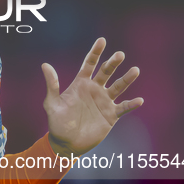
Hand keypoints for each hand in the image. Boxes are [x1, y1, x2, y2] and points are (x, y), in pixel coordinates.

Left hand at [42, 37, 143, 156]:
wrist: (66, 143)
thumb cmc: (57, 122)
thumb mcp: (52, 103)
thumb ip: (52, 85)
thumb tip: (44, 65)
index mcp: (80, 84)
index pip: (89, 64)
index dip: (95, 52)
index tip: (102, 40)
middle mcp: (94, 89)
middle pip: (106, 72)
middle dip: (113, 63)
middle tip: (119, 54)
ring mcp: (104, 101)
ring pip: (118, 87)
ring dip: (126, 79)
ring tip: (135, 70)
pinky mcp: (111, 115)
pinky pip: (123, 108)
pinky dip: (131, 104)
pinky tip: (139, 100)